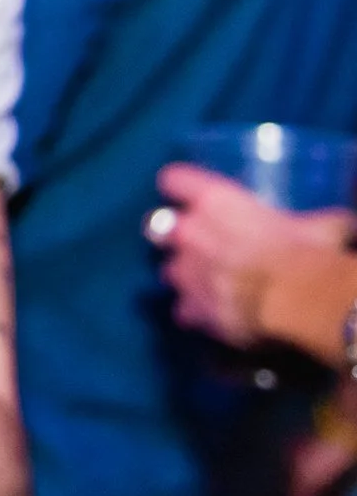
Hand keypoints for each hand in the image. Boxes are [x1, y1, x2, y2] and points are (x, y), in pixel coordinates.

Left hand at [153, 164, 355, 360]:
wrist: (300, 300)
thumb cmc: (310, 252)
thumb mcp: (321, 226)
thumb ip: (319, 221)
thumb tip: (343, 222)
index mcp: (215, 201)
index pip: (174, 179)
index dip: (179, 186)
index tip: (187, 193)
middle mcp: (189, 232)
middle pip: (158, 227)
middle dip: (172, 235)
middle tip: (196, 244)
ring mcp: (184, 272)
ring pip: (169, 271)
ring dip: (186, 276)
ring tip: (210, 284)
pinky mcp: (191, 308)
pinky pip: (184, 310)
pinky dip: (196, 313)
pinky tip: (214, 316)